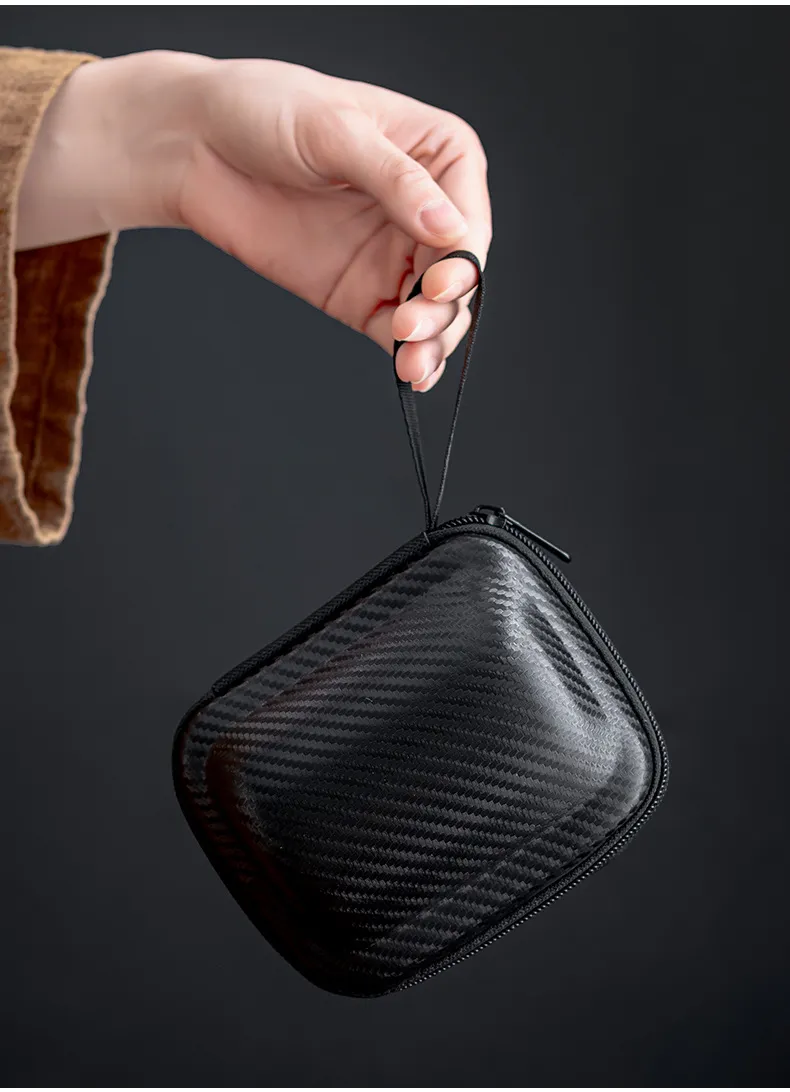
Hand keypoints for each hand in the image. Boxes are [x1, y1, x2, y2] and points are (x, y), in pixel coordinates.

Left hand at [18, 50, 491, 390]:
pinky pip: (395, 333)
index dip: (464, 260)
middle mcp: (424, 210)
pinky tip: (408, 372)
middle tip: (412, 325)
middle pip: (458, 275)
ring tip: (411, 361)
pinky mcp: (360, 295)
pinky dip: (406, 357)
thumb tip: (448, 227)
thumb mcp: (334, 129)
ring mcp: (392, 257)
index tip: (440, 284)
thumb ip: (395, 180)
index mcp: (438, 156)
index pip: (470, 219)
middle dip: (445, 308)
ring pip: (435, 312)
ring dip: (432, 342)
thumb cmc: (263, 108)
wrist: (193, 144)